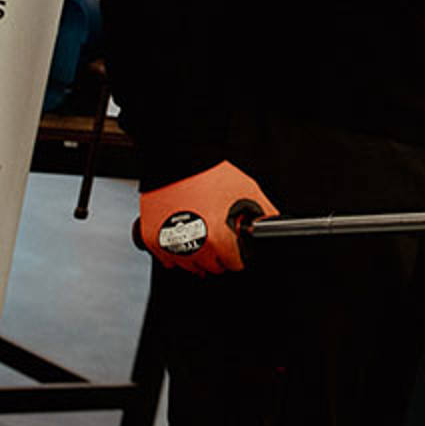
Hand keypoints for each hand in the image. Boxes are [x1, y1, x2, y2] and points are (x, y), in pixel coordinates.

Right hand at [137, 160, 275, 274]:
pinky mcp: (152, 239)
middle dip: (218, 254)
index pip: (235, 264)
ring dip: (197, 255)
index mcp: (220, 240)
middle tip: (218, 233)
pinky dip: (175, 250)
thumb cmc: (212, 174)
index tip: (235, 245)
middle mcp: (195, 248)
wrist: (179, 158)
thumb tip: (272, 226)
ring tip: (202, 231)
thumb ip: (263, 214)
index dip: (238, 253)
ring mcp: (171, 246)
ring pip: (189, 266)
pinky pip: (167, 259)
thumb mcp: (249, 192)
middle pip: (212, 267)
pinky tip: (183, 233)